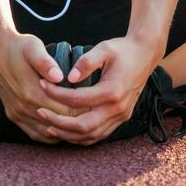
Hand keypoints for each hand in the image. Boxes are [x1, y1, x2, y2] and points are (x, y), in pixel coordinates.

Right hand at [0, 31, 84, 144]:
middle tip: (95, 118)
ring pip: (46, 133)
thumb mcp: (33, 47)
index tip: (96, 106)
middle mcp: (24, 107)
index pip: (65, 109)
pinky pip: (34, 133)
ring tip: (82, 126)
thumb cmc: (19, 47)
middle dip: (77, 122)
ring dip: (64, 131)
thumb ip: (45, 62)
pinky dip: (49, 135)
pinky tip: (62, 131)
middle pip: (58, 122)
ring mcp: (17, 113)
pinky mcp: (13, 115)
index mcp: (31, 91)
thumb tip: (59, 76)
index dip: (82, 110)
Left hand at [35, 34, 162, 145]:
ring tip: (48, 126)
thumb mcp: (104, 48)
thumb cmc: (123, 49)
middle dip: (58, 122)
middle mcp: (118, 108)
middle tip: (40, 112)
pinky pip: (99, 135)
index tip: (42, 85)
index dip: (56, 94)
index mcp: (112, 91)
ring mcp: (121, 116)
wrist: (145, 55)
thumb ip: (86, 62)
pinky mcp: (121, 118)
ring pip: (91, 136)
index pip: (77, 99)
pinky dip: (81, 137)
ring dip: (68, 134)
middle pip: (83, 126)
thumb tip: (69, 77)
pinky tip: (67, 131)